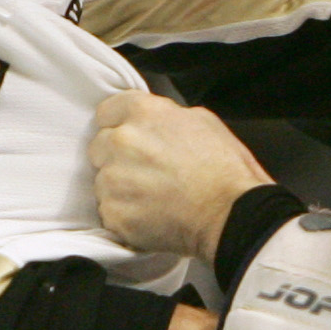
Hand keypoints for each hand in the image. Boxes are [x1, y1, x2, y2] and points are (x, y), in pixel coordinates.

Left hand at [90, 91, 271, 260]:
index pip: (107, 112)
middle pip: (99, 146)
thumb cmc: (225, 170)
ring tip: (152, 198)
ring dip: (120, 189)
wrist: (231, 215)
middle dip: (117, 158)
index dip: (120, 126)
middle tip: (146, 172)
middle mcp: (121, 141)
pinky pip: (109, 212)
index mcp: (142, 113)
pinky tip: (150, 217)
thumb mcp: (204, 121)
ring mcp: (113, 179)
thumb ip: (166, 116)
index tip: (132, 139)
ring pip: (102, 182)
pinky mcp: (113, 213)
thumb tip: (154, 123)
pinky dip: (125, 216)